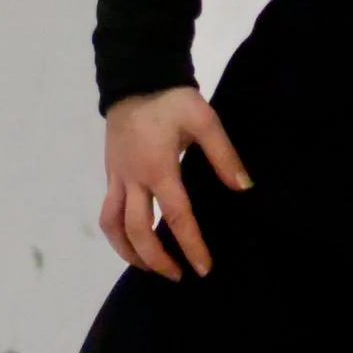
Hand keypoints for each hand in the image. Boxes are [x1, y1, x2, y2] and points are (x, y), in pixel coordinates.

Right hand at [100, 88, 252, 279]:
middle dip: (157, 259)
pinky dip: (119, 233)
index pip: (176, 217)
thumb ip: (224, 155)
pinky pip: (108, 211)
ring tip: (148, 267)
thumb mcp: (204, 120)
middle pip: (137, 231)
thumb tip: (244, 187)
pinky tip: (134, 240)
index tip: (203, 268)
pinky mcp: (110, 173)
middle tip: (179, 275)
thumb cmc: (172, 99)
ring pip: (113, 225)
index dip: (191, 245)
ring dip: (129, 252)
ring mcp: (117, 176)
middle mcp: (133, 178)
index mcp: (159, 168)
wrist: (135, 78)